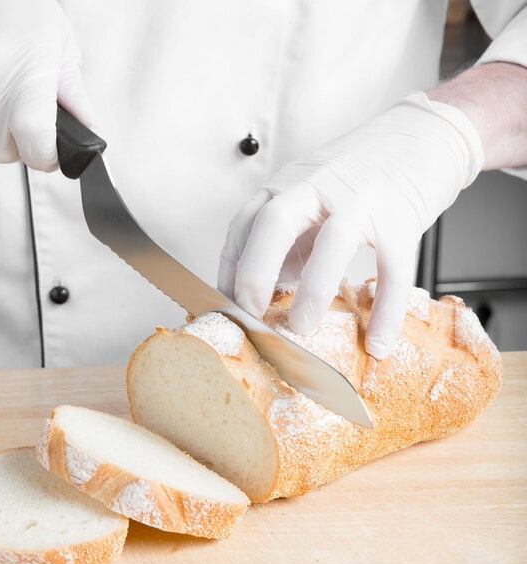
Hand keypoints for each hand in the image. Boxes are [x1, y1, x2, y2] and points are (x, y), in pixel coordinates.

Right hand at [0, 0, 93, 170]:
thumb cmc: (18, 3)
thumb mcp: (61, 45)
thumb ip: (75, 97)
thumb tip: (88, 131)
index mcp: (27, 83)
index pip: (37, 151)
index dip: (48, 157)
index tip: (53, 150)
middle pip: (4, 151)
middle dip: (20, 140)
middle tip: (28, 112)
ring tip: (2, 82)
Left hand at [219, 92, 483, 358]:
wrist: (424, 135)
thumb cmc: (360, 172)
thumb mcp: (311, 196)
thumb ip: (290, 236)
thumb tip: (269, 290)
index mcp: (291, 184)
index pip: (245, 223)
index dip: (230, 267)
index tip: (226, 304)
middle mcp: (319, 186)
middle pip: (275, 222)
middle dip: (255, 271)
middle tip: (249, 314)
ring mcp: (363, 200)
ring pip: (333, 244)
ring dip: (312, 291)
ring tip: (301, 329)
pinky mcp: (403, 217)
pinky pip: (394, 269)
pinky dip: (386, 310)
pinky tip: (378, 342)